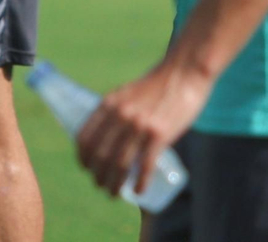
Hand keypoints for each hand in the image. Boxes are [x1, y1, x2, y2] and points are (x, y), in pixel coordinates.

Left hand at [76, 59, 209, 198]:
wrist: (184, 73)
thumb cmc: (156, 85)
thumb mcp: (127, 92)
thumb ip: (117, 109)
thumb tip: (107, 133)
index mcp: (109, 103)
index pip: (85, 137)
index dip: (83, 157)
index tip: (86, 168)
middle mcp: (121, 115)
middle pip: (100, 155)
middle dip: (98, 176)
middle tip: (101, 186)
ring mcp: (140, 125)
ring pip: (119, 164)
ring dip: (114, 184)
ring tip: (114, 193)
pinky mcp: (160, 134)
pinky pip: (145, 166)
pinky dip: (139, 182)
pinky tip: (138, 191)